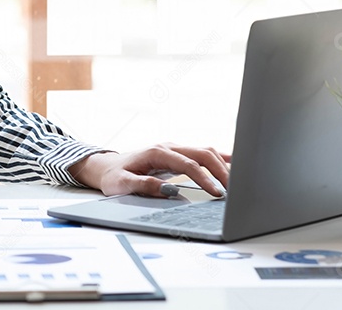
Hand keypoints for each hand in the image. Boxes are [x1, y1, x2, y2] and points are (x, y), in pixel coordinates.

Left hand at [69, 143, 230, 197]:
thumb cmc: (113, 176)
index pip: (188, 164)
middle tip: (234, 190)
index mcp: (157, 152)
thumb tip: (169, 190)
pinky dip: (218, 157)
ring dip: (221, 165)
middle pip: (202, 154)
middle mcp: (168, 147)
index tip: (217, 194)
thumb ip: (144, 185)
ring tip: (236, 183)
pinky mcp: (177, 154)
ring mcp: (174, 148)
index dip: (205, 179)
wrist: (106, 166)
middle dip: (220, 171)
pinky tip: (233, 163)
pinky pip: (201, 153)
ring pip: (204, 151)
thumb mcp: (122, 184)